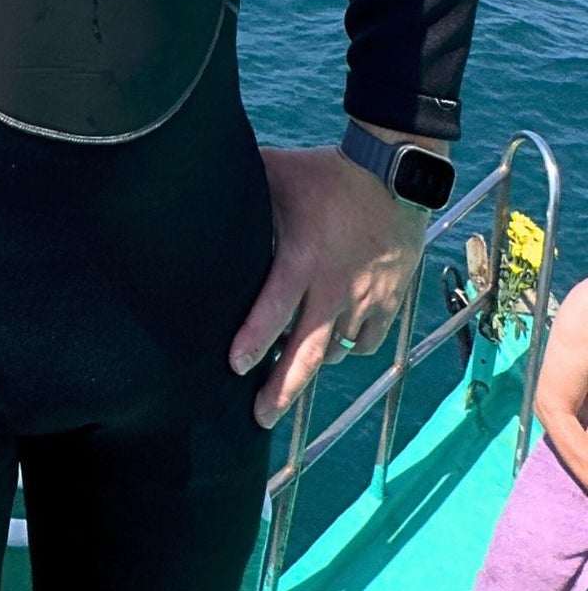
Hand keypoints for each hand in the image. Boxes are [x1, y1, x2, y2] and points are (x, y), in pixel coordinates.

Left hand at [230, 138, 430, 428]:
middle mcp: (334, 287)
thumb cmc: (324, 173)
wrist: (394, 174)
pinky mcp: (389, 299)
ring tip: (289, 375)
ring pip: (335, 349)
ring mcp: (365, 297)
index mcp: (303, 259)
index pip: (274, 309)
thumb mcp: (275, 176)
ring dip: (311, 362)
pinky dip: (349, 348)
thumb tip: (196, 184)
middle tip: (261, 418)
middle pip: (308, 351)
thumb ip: (241, 192)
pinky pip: (368, 340)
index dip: (255, 340)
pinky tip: (331, 346)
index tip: (235, 367)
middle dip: (282, 388)